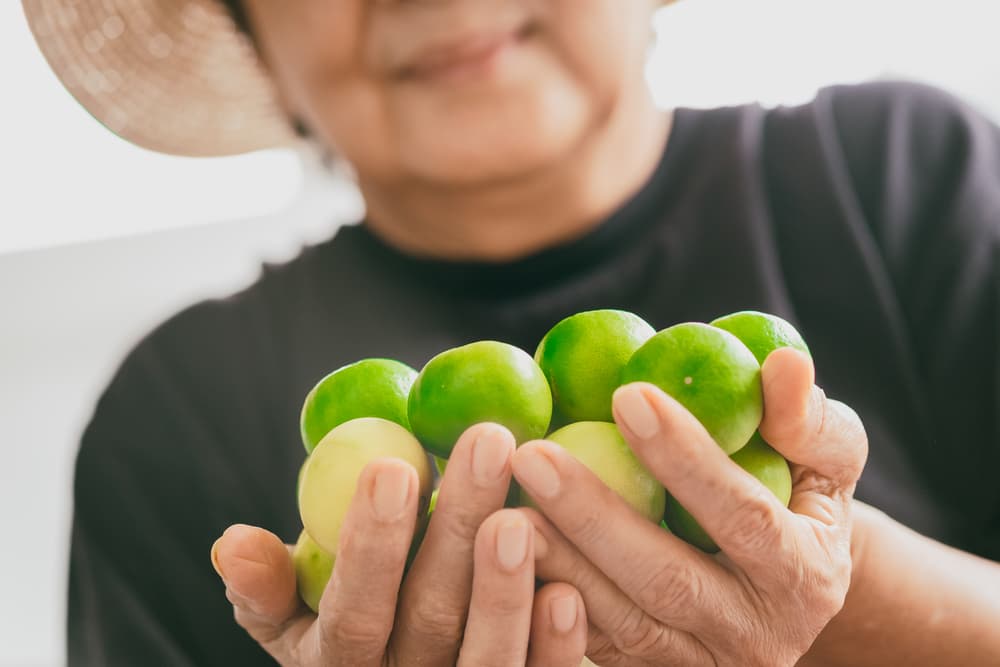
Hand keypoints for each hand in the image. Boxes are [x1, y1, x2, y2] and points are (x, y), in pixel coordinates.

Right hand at [211, 423, 587, 665]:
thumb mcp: (297, 623)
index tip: (393, 465)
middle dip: (456, 530)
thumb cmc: (351, 628)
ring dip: (505, 590)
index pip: (352, 611)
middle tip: (488, 443)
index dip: (371, 545)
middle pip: (430, 617)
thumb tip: (233, 543)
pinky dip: (556, 648)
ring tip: (523, 516)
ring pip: (485, 656)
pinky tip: (571, 591)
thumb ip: (269, 588)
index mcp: (340, 661)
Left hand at [512, 347, 867, 666]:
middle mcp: (754, 636)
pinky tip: (498, 554)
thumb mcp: (824, 464)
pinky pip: (590, 649)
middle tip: (531, 454)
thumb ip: (809, 422)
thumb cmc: (795, 504)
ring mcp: (697, 666)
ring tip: (501, 506)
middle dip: (594, 517)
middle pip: (666, 580)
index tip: (626, 394)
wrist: (779, 596)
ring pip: (618, 625)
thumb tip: (783, 364)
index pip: (745, 516)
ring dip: (556, 565)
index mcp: (804, 576)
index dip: (687, 458)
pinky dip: (543, 605)